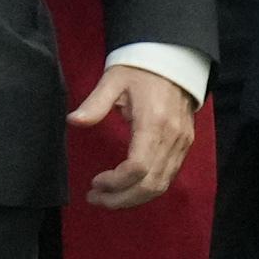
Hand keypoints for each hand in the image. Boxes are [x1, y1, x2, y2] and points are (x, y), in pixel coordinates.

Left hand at [72, 64, 197, 207]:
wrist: (174, 59)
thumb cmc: (141, 69)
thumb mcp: (113, 79)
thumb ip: (95, 103)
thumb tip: (73, 120)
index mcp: (153, 122)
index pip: (137, 167)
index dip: (115, 182)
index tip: (95, 181)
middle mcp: (172, 137)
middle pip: (150, 184)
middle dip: (121, 199)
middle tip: (95, 199)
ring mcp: (182, 143)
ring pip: (161, 185)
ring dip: (133, 198)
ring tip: (108, 198)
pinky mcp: (184, 145)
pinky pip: (168, 176)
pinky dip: (147, 189)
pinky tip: (128, 188)